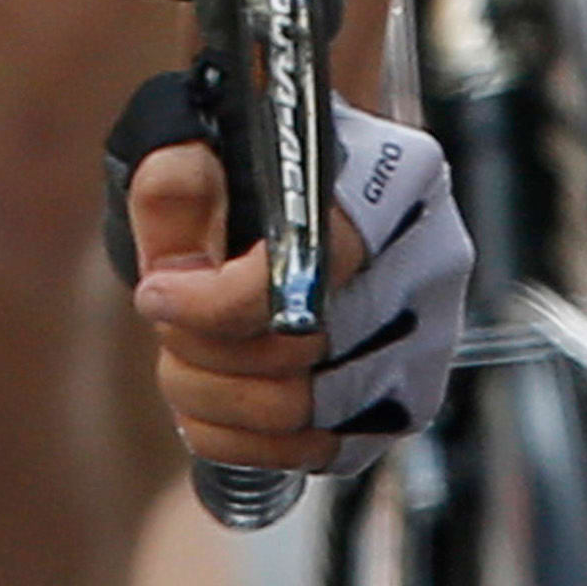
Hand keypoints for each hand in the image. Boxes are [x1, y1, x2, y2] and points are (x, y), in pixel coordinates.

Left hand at [125, 98, 469, 476]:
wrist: (303, 185)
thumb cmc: (251, 155)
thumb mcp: (199, 133)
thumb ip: (177, 182)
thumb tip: (176, 271)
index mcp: (396, 175)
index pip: (310, 268)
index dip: (218, 302)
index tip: (155, 293)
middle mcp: (431, 258)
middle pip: (304, 348)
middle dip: (204, 348)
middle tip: (163, 323)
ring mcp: (431, 338)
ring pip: (309, 411)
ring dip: (217, 399)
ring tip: (182, 361)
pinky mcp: (411, 400)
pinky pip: (325, 452)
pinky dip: (250, 443)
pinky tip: (212, 407)